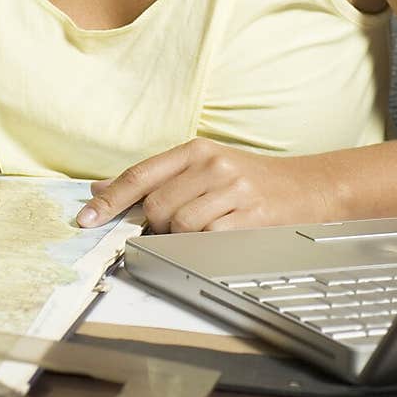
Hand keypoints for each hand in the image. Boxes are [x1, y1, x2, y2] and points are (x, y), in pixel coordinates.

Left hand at [76, 138, 335, 232]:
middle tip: (176, 228)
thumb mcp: (203, 168)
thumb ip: (155, 177)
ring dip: (181, 238)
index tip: (86, 219)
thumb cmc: (251, 181)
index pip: (139, 175)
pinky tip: (221, 237)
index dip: (108, 200)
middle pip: (156, 205)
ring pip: (180, 224)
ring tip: (205, 230)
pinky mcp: (251, 215)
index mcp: (195, 150)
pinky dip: (205, 246)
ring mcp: (232, 189)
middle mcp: (212, 165)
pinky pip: (208, 239)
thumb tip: (101, 188)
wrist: (310, 188)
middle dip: (156, 225)